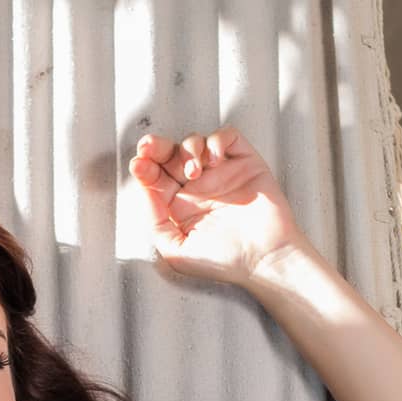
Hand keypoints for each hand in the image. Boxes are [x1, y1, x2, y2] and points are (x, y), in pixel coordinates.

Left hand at [128, 124, 304, 286]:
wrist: (264, 258)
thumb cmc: (224, 261)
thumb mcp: (177, 252)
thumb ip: (156, 223)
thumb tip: (145, 191)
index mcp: (179, 206)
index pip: (156, 179)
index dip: (144, 168)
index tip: (138, 166)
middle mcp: (198, 187)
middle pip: (170, 155)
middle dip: (156, 147)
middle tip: (148, 147)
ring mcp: (221, 173)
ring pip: (195, 142)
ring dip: (188, 149)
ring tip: (193, 172)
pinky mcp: (244, 162)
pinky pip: (227, 137)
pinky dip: (217, 141)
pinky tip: (215, 160)